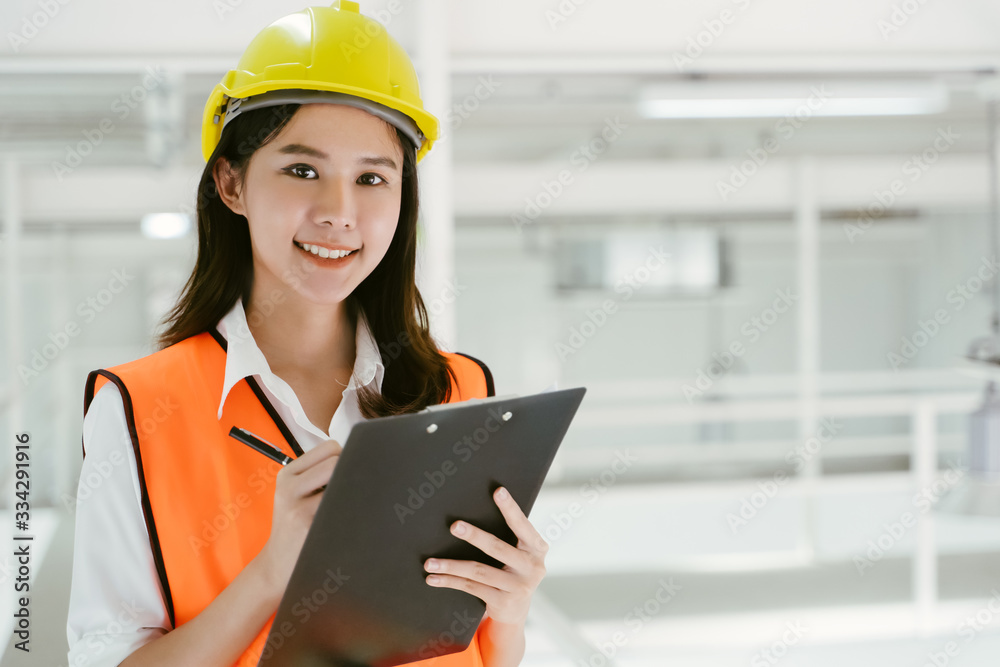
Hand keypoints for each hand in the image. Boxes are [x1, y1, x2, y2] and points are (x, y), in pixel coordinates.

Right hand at [255, 439, 341, 602]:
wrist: (275, 566)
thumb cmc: (293, 526)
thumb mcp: (293, 495)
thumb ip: (318, 475)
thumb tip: (361, 459)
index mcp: (288, 474)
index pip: (330, 448)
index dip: (347, 456)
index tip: (350, 472)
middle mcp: (289, 489)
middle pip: (338, 463)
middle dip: (352, 474)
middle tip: (355, 491)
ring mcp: (299, 510)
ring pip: (344, 487)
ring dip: (355, 496)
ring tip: (352, 509)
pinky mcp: (311, 530)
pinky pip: (344, 513)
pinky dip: (354, 516)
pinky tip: (350, 525)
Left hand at [422, 486, 547, 626]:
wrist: (515, 610)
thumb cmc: (512, 571)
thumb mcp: (518, 554)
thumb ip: (508, 537)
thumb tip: (473, 515)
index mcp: (537, 548)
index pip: (522, 525)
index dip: (510, 508)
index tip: (498, 491)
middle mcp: (533, 567)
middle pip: (497, 548)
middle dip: (474, 536)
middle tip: (454, 526)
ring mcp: (519, 586)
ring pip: (478, 571)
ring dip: (451, 566)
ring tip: (430, 562)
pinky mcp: (503, 602)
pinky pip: (471, 587)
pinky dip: (450, 581)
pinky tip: (434, 578)